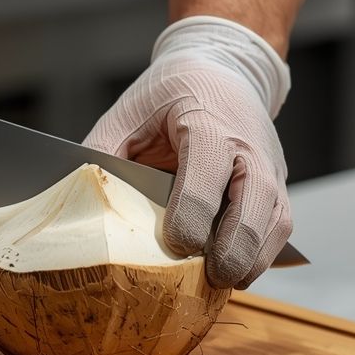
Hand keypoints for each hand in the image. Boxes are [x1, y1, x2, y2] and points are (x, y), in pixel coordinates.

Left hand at [83, 16, 292, 288]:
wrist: (221, 69)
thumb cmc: (169, 93)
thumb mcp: (127, 112)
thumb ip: (102, 153)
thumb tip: (75, 199)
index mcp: (208, 124)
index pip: (207, 177)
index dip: (191, 218)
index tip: (175, 245)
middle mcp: (249, 147)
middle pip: (258, 205)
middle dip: (235, 250)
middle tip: (209, 280)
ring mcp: (270, 166)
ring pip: (277, 221)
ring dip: (254, 259)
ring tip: (223, 286)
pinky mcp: (276, 184)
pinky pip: (279, 225)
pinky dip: (261, 253)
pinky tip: (235, 271)